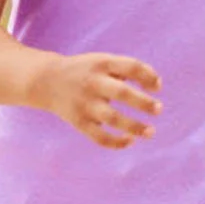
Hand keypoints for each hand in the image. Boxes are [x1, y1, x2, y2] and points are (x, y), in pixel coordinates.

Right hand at [32, 53, 161, 149]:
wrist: (45, 80)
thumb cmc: (85, 71)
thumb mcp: (102, 61)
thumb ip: (127, 69)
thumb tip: (154, 87)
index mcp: (101, 64)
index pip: (131, 67)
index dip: (149, 77)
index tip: (156, 88)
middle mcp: (92, 82)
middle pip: (122, 93)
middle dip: (144, 103)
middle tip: (158, 110)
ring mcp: (84, 103)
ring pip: (112, 118)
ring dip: (134, 127)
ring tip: (150, 132)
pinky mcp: (78, 121)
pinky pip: (98, 137)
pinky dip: (116, 142)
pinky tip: (129, 140)